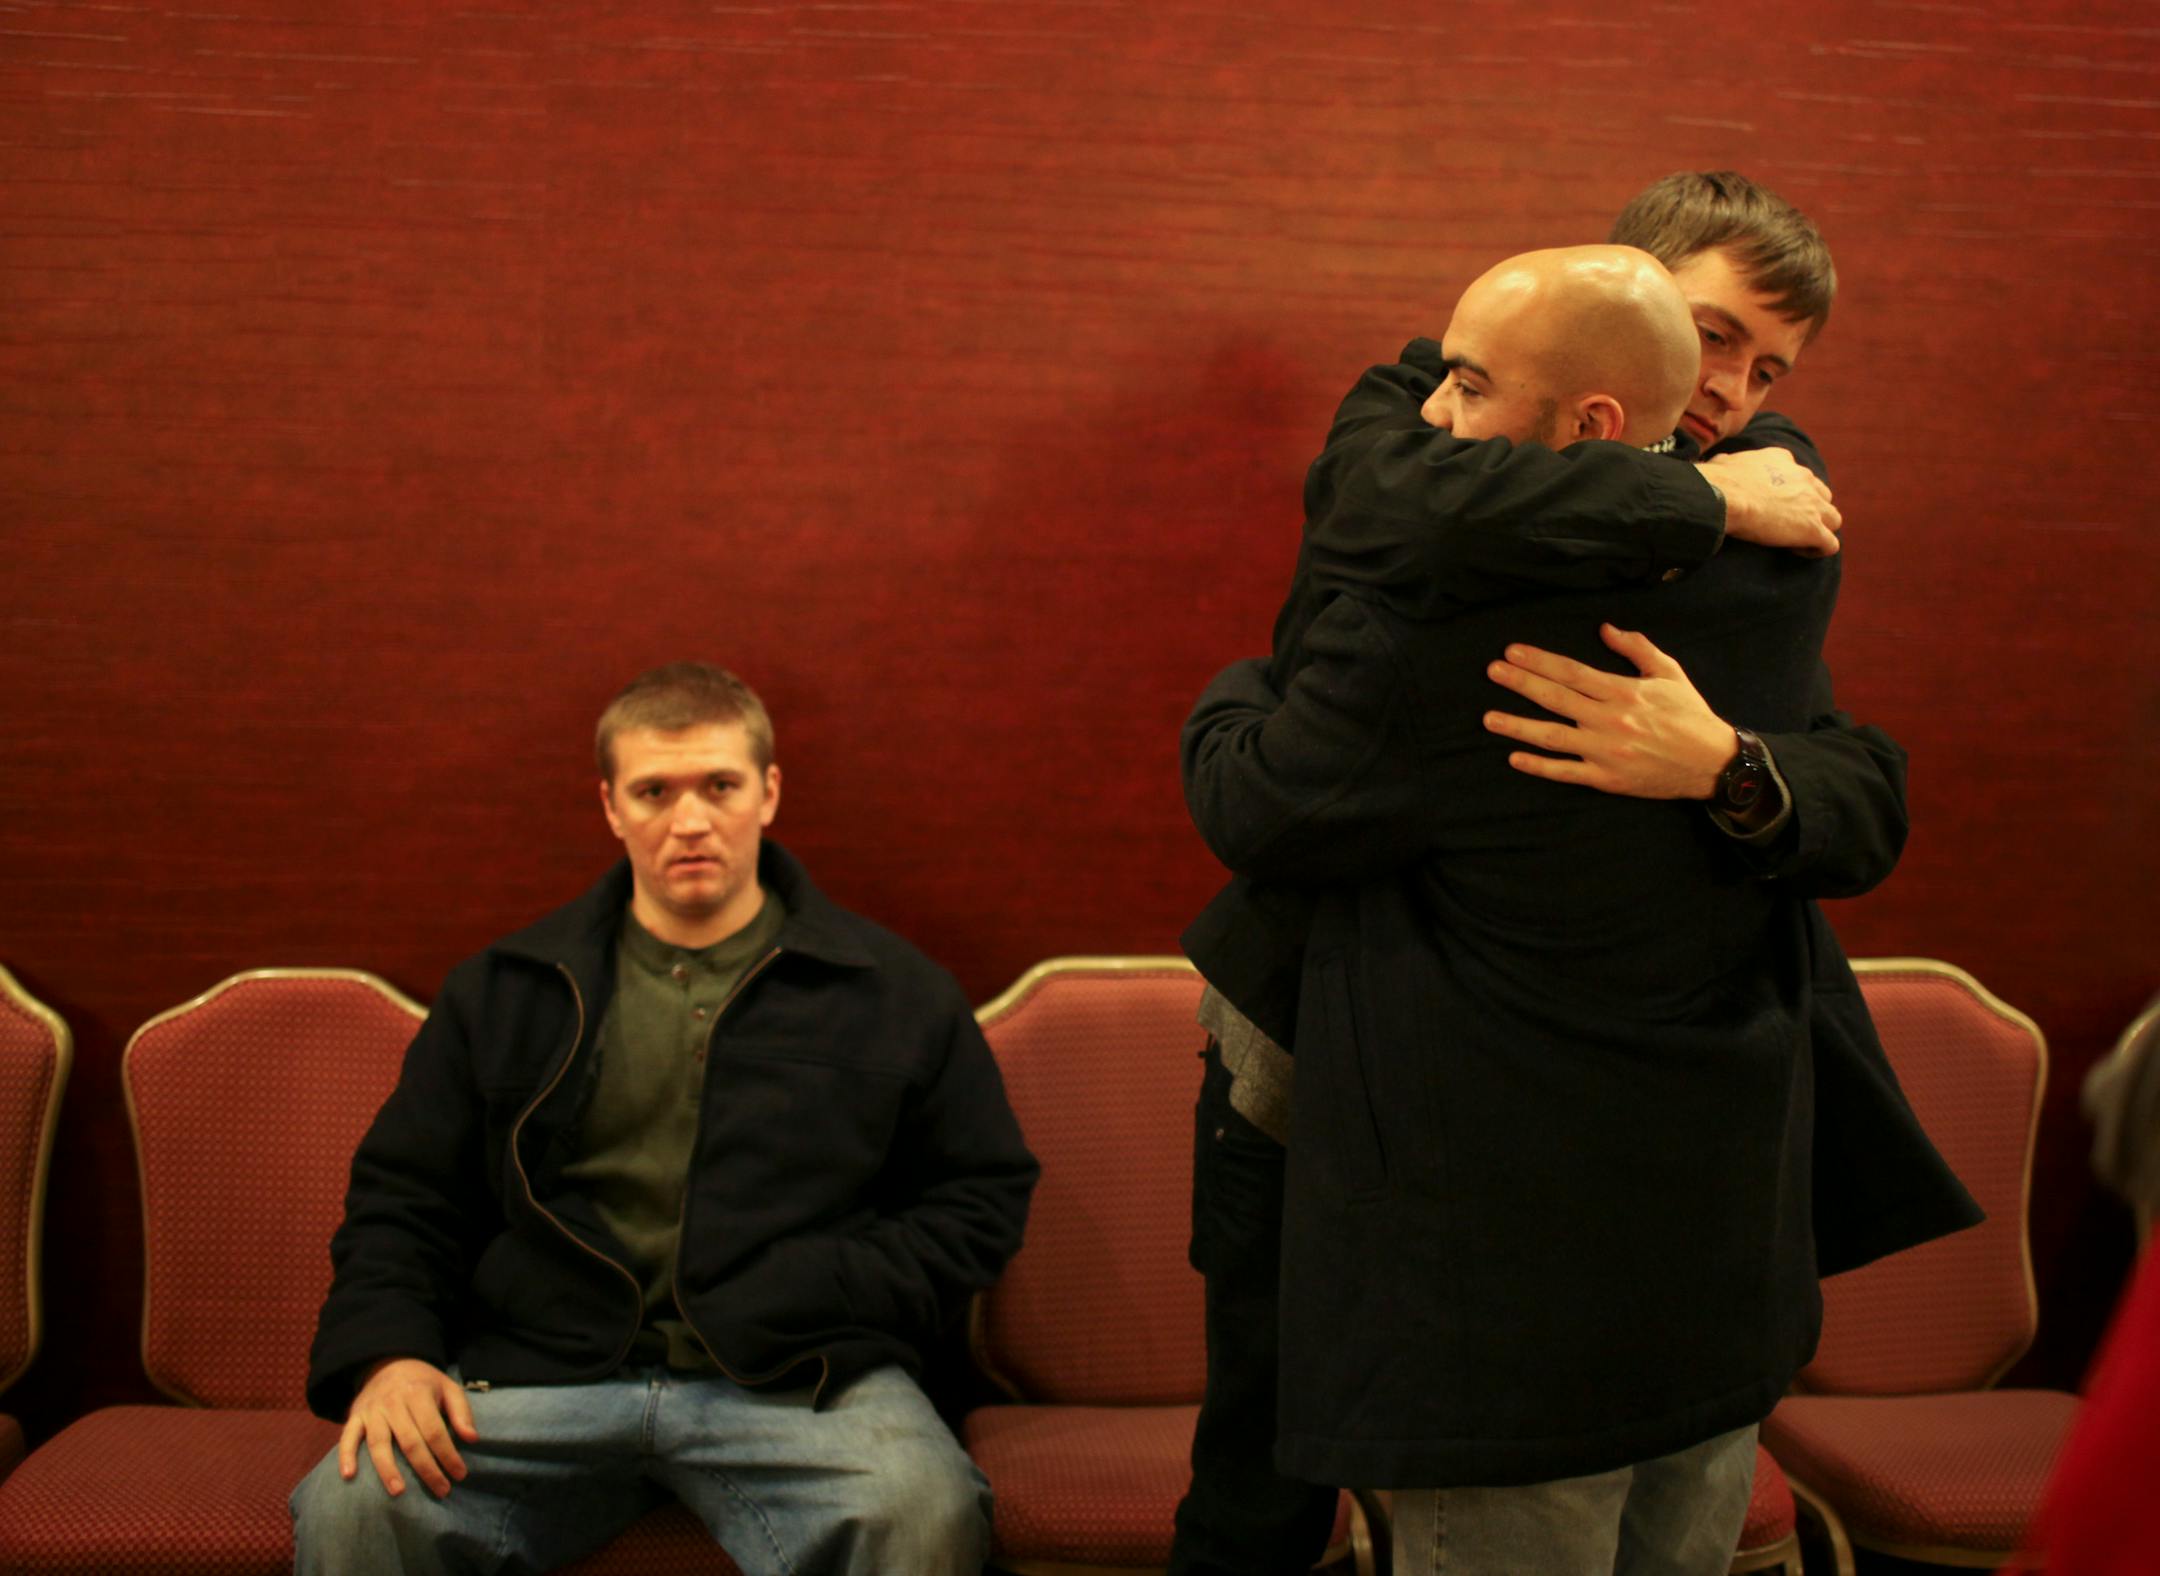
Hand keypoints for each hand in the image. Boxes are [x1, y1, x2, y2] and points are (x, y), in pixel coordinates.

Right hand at [339, 1357, 478, 1498]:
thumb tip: (472, 1439)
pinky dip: (346, 1456)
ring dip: (388, 1469)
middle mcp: (393, 1403)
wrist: (389, 1362)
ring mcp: (372, 1410)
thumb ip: (461, 1412)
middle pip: (410, 1442)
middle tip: (441, 1491)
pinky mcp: (355, 1416)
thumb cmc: (424, 1382)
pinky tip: (348, 1476)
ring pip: (378, 1444)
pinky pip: (347, 1437)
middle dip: (426, 1469)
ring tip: (398, 1492)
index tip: (459, 1474)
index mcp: (419, 1394)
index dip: (448, 1454)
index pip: (434, 1430)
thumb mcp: (449, 1387)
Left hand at [1484, 624, 1734, 797]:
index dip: (1539, 661)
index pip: (1571, 672)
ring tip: (1488, 718)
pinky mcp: (1606, 779)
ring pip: (1552, 736)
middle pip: (1555, 698)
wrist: (1712, 763)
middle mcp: (1609, 720)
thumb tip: (1605, 628)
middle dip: (1520, 683)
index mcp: (1623, 692)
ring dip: (1517, 726)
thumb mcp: (1669, 673)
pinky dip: (1539, 766)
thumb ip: (1636, 648)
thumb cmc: (1689, 715)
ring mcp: (1605, 752)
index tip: (1512, 652)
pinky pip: (1566, 772)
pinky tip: (1514, 758)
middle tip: (1492, 671)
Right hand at [1696, 449, 1841, 556]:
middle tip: (1788, 524)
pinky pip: (1829, 544)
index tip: (1773, 506)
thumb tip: (1717, 465)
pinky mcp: (1812, 528)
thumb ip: (1729, 464)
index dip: (1789, 493)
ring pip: (1833, 519)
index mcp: (1782, 460)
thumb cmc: (1718, 480)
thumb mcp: (1724, 462)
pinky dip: (1817, 550)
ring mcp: (1812, 504)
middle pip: (1821, 495)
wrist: (1725, 496)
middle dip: (1810, 509)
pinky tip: (1797, 552)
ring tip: (1796, 541)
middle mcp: (1803, 478)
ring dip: (1819, 529)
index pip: (1797, 476)